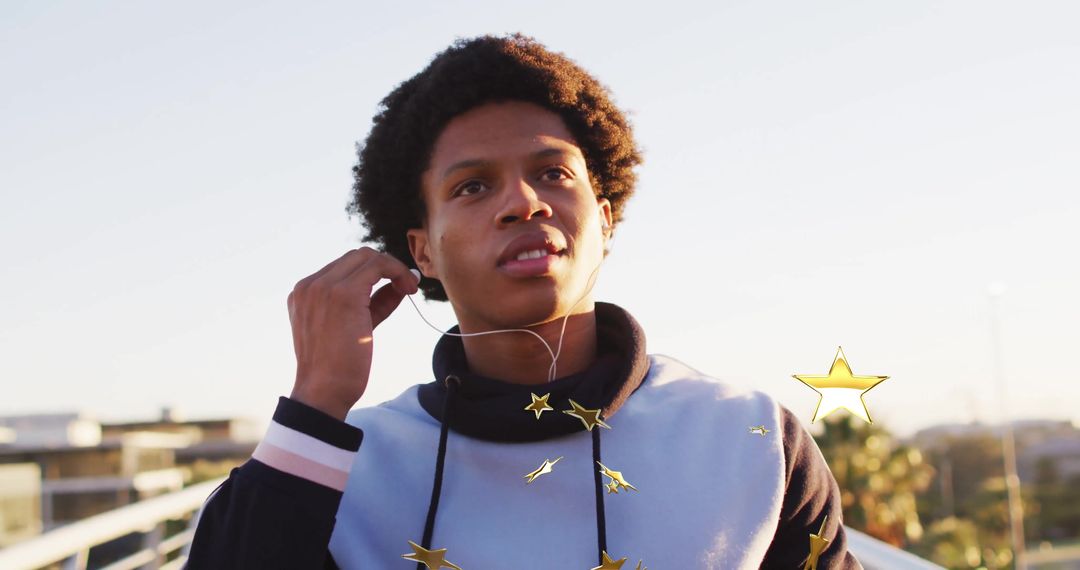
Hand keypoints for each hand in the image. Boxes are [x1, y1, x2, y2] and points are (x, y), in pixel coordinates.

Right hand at [286, 247, 420, 419]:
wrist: (323, 393)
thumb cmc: (337, 368)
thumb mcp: (354, 327)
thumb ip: (372, 303)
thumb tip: (400, 284)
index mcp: (304, 293)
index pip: (344, 266)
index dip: (375, 272)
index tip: (397, 286)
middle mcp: (309, 285)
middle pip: (356, 256)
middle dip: (385, 266)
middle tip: (407, 285)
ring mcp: (323, 287)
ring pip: (367, 256)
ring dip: (393, 268)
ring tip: (409, 288)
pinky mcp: (343, 294)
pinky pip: (377, 267)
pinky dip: (397, 272)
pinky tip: (408, 290)